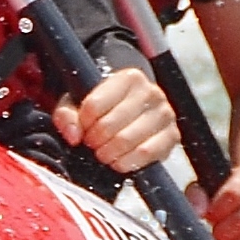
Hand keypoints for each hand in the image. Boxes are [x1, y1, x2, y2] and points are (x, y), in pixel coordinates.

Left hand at [57, 67, 176, 177]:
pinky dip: (127, 162)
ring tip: (103, 152)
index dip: (83, 122)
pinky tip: (118, 161)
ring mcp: (164, 114)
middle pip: (109, 124)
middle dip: (94, 140)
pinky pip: (147, 153)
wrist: (130, 112)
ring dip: (108, 152)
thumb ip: (67, 114)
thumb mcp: (78, 103)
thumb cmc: (102, 106)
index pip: (94, 105)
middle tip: (91, 143)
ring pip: (127, 140)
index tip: (83, 127)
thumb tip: (73, 135)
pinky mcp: (172, 136)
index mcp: (128, 78)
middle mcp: (151, 92)